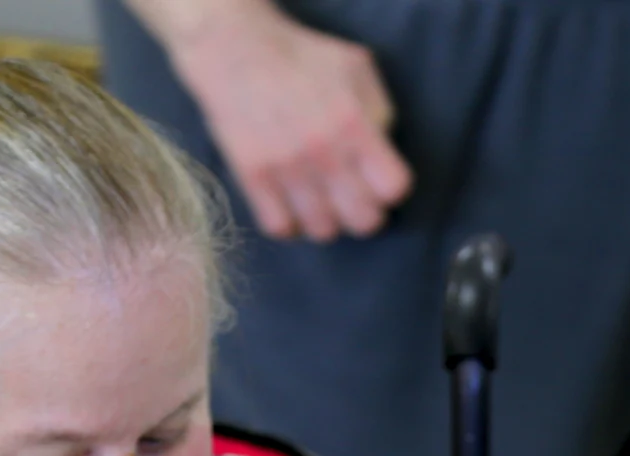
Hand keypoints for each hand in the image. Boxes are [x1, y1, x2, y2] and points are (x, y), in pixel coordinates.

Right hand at [169, 0, 412, 240]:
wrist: (235, 50)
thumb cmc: (302, 58)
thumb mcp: (356, 68)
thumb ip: (379, 112)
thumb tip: (384, 154)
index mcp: (352, 124)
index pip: (393, 188)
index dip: (390, 188)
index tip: (379, 179)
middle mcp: (322, 153)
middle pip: (364, 221)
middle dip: (365, 211)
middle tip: (353, 196)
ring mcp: (286, 170)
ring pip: (324, 231)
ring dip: (327, 218)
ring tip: (321, 199)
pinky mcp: (254, 179)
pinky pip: (281, 228)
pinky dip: (290, 223)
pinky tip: (292, 205)